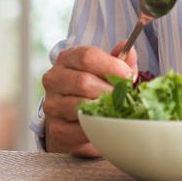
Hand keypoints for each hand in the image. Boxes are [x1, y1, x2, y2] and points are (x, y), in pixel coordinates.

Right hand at [41, 42, 137, 156]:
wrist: (74, 115)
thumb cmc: (95, 85)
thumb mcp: (108, 68)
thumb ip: (120, 59)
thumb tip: (130, 51)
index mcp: (67, 58)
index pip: (87, 57)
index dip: (111, 66)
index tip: (128, 76)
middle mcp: (54, 78)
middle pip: (83, 82)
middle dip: (109, 90)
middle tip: (125, 96)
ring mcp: (52, 104)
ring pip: (79, 106)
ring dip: (103, 109)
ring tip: (117, 109)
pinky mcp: (55, 128)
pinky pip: (77, 129)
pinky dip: (95, 128)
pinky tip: (105, 124)